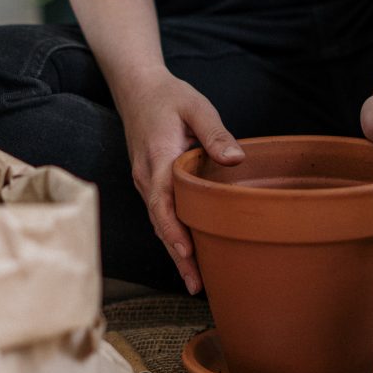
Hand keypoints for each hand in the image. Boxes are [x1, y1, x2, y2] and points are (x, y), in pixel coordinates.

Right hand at [115, 67, 243, 294]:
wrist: (136, 88)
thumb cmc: (169, 97)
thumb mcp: (196, 107)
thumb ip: (215, 133)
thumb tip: (236, 159)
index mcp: (157, 159)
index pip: (162, 204)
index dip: (174, 232)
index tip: (187, 254)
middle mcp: (146, 177)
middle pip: (159, 224)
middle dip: (177, 256)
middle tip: (198, 285)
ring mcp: (145, 182)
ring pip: (158, 223)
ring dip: (174, 251)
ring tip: (195, 280)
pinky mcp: (149, 182)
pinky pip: (160, 214)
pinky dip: (171, 235)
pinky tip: (187, 252)